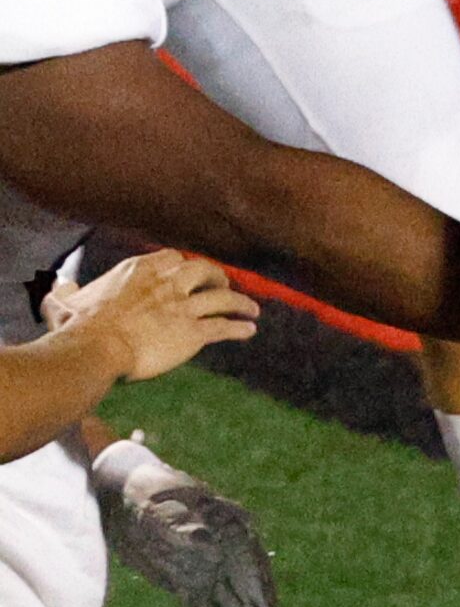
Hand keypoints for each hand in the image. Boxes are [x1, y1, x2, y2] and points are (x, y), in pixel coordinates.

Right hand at [45, 252, 257, 380]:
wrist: (94, 349)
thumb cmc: (76, 328)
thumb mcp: (64, 303)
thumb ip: (65, 292)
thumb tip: (61, 287)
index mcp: (138, 270)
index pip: (171, 257)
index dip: (183, 264)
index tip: (186, 271)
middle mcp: (166, 283)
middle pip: (203, 270)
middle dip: (216, 276)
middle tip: (222, 284)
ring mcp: (182, 307)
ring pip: (222, 297)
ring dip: (241, 302)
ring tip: (251, 309)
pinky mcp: (192, 332)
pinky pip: (224, 326)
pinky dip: (240, 327)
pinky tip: (249, 330)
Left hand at [91, 435, 282, 606]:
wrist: (120, 496)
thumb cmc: (143, 490)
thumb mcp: (156, 504)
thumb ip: (178, 524)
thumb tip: (209, 544)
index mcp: (227, 526)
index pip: (247, 558)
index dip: (256, 583)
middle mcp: (225, 552)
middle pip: (249, 588)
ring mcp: (208, 570)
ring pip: (234, 606)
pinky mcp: (189, 585)